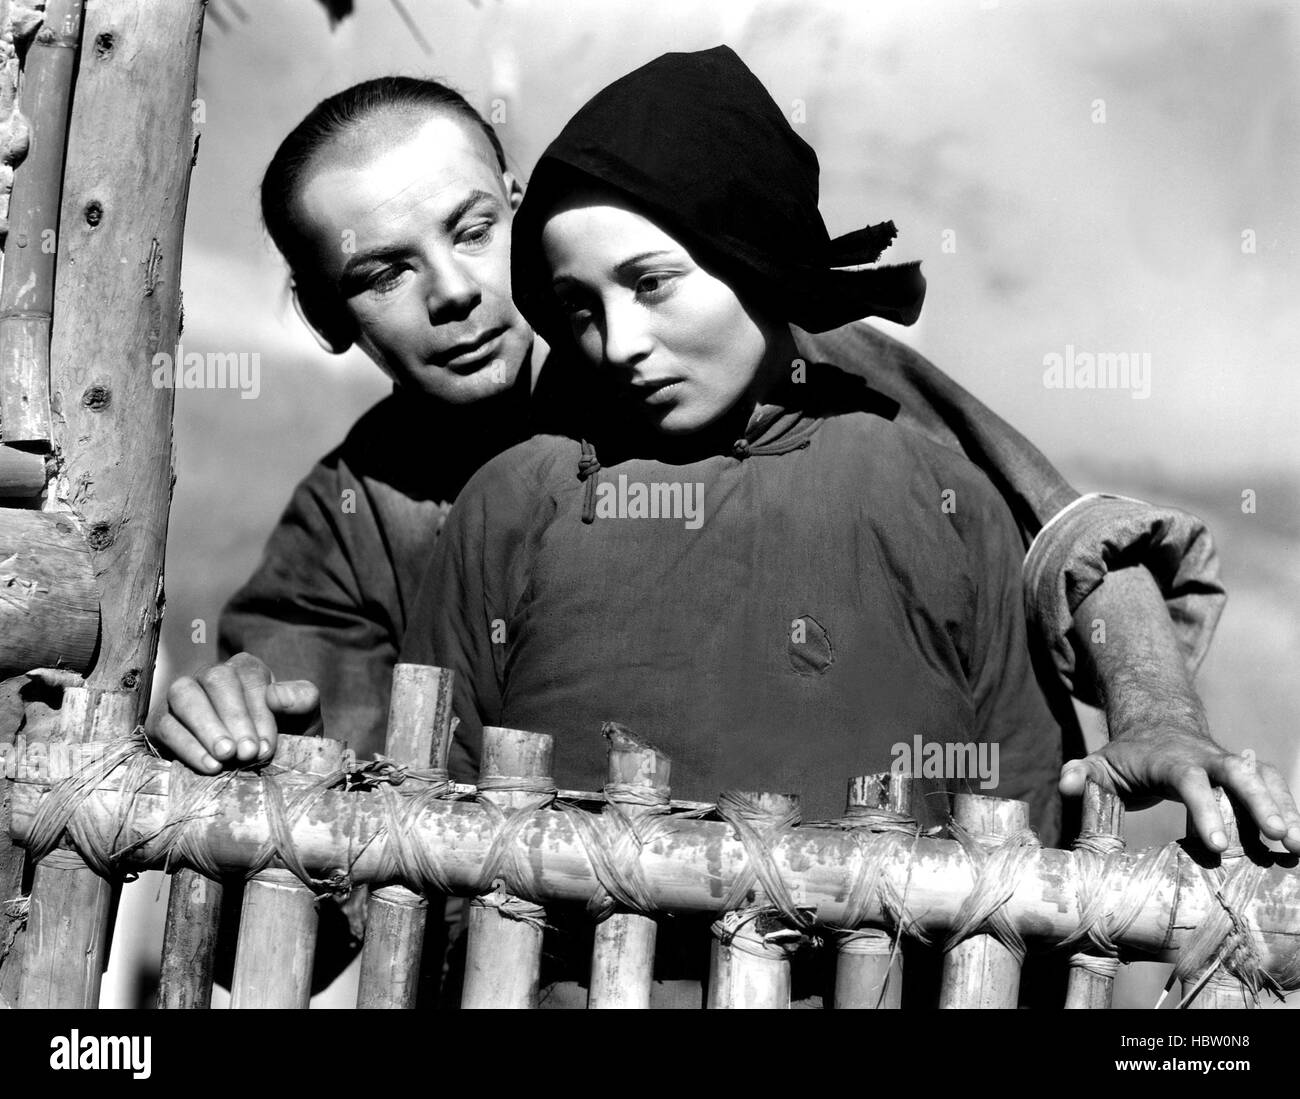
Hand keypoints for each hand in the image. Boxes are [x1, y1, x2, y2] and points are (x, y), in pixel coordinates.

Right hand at [148, 652, 321, 773]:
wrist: (259, 767)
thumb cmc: (283, 736)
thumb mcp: (304, 719)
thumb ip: (302, 700)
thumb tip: (276, 694)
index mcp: (247, 668)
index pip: (249, 676)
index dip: (258, 711)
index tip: (266, 745)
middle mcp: (211, 675)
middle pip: (215, 679)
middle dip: (233, 717)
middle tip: (247, 753)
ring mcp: (183, 695)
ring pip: (184, 695)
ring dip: (206, 727)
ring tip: (226, 757)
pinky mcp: (162, 721)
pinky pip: (166, 726)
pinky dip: (187, 746)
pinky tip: (209, 766)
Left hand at [1059, 731, 1299, 855]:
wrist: (1157, 728)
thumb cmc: (1126, 757)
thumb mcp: (1098, 763)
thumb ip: (1080, 774)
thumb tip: (1065, 785)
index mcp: (1170, 760)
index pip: (1189, 781)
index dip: (1204, 809)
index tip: (1216, 844)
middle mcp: (1206, 758)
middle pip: (1239, 773)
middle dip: (1260, 802)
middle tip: (1280, 836)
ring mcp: (1229, 764)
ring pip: (1264, 777)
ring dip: (1285, 807)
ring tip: (1299, 846)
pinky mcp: (1247, 774)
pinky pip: (1274, 786)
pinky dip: (1290, 808)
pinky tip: (1298, 842)